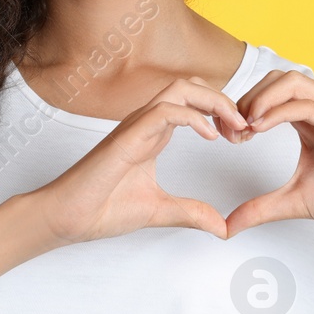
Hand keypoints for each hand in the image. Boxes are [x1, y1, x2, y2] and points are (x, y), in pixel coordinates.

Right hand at [35, 76, 250, 243]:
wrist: (67, 217)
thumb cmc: (101, 208)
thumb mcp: (160, 211)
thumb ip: (191, 214)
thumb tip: (222, 227)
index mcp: (153, 134)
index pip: (192, 103)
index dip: (222, 113)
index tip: (242, 137)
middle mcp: (145, 123)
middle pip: (190, 86)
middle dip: (223, 100)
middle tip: (245, 127)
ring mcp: (135, 127)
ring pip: (179, 89)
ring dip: (212, 102)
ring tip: (233, 125)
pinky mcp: (127, 137)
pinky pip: (163, 111)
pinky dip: (192, 117)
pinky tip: (210, 137)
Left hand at [224, 70, 313, 240]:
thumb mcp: (292, 201)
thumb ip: (258, 208)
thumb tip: (226, 227)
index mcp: (309, 119)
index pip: (269, 93)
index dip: (241, 107)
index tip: (225, 135)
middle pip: (276, 79)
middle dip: (246, 99)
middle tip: (231, 131)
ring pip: (292, 82)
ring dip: (260, 99)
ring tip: (243, 127)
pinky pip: (308, 105)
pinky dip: (278, 111)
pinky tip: (259, 128)